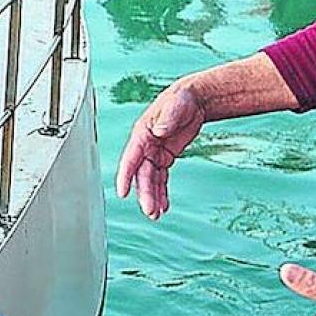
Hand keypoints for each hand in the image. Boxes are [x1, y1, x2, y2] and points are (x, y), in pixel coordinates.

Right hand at [115, 81, 207, 218]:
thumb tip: (158, 131)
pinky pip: (161, 178)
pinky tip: (164, 205)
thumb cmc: (181, 99)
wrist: (193, 100)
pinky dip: (162, 192)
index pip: (131, 158)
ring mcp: (154, 153)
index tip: (122, 192)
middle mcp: (145, 146)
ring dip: (152, 197)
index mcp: (142, 134)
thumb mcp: (176, 105)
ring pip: (150, 180)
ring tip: (156, 215)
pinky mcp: (165, 157)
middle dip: (145, 194)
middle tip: (150, 211)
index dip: (125, 176)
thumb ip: (167, 117)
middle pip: (142, 174)